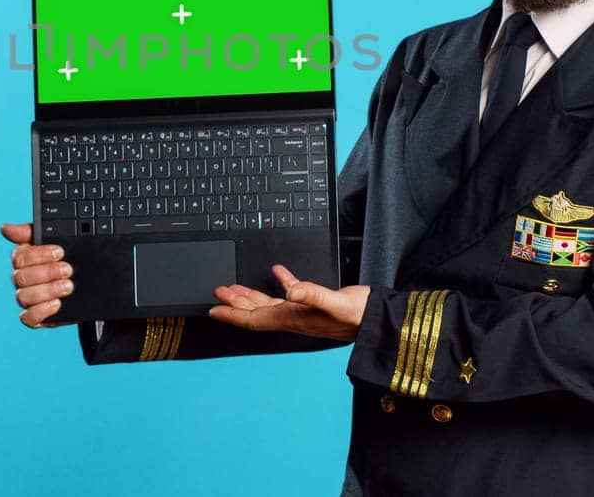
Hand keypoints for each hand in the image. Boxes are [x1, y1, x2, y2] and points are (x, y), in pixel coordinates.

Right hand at [0, 223, 75, 328]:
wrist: (91, 286)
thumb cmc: (68, 260)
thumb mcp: (57, 240)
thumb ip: (32, 232)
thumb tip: (5, 228)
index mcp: (24, 260)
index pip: (19, 256)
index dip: (40, 254)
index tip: (60, 252)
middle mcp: (22, 279)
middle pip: (21, 277)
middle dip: (47, 272)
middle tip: (67, 270)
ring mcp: (28, 299)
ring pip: (23, 297)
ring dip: (47, 290)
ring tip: (68, 286)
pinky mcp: (36, 317)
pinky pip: (28, 318)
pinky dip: (42, 311)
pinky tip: (57, 303)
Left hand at [208, 264, 368, 341]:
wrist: (379, 321)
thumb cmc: (360, 316)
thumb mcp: (337, 303)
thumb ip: (314, 295)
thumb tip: (291, 289)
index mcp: (294, 317)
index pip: (255, 318)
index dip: (232, 315)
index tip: (213, 310)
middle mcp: (295, 317)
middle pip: (256, 313)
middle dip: (234, 305)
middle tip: (217, 294)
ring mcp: (303, 312)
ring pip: (269, 305)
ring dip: (250, 297)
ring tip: (234, 288)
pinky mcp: (314, 303)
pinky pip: (291, 294)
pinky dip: (282, 282)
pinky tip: (278, 272)